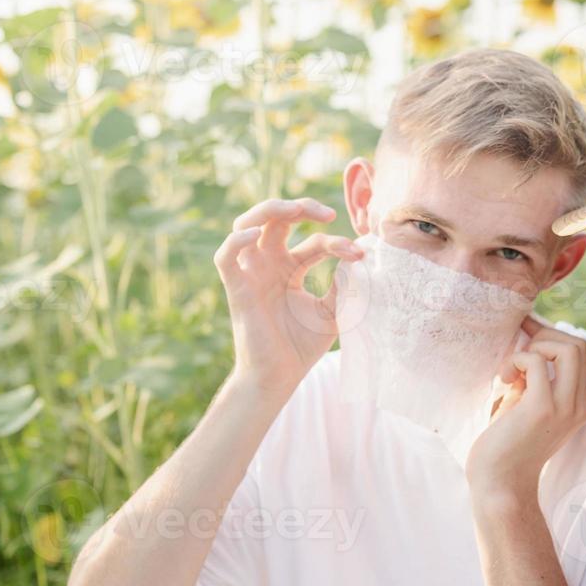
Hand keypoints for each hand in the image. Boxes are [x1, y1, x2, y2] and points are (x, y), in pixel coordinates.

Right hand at [215, 198, 363, 397]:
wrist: (280, 377)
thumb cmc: (302, 346)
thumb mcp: (332, 311)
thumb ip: (343, 285)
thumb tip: (357, 258)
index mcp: (290, 268)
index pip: (314, 241)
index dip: (337, 242)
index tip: (360, 253)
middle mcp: (268, 265)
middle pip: (276, 219)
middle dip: (301, 208)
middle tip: (329, 213)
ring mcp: (251, 274)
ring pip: (246, 225)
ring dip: (269, 210)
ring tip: (297, 209)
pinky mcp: (237, 289)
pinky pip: (226, 256)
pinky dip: (237, 239)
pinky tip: (258, 232)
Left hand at [466, 318, 585, 490]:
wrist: (499, 484)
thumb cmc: (506, 445)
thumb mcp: (527, 404)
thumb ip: (533, 377)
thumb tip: (527, 337)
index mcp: (580, 404)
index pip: (579, 354)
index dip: (551, 336)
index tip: (525, 333)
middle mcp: (580, 405)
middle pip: (579, 345)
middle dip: (546, 335)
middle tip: (518, 349)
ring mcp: (566, 407)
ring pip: (569, 347)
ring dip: (535, 347)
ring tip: (512, 369)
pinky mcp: (543, 408)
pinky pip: (536, 361)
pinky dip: (516, 360)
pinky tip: (503, 378)